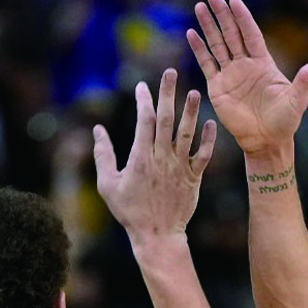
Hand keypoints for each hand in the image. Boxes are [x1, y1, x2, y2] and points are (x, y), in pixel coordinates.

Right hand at [93, 68, 215, 244]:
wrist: (157, 235)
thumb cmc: (130, 211)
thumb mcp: (107, 185)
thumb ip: (103, 155)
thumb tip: (97, 129)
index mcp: (140, 159)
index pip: (143, 121)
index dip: (143, 100)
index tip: (142, 86)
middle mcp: (161, 159)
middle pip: (165, 120)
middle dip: (167, 94)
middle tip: (171, 72)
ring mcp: (179, 168)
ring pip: (186, 134)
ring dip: (190, 111)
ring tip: (194, 92)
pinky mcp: (193, 177)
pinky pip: (203, 155)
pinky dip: (208, 140)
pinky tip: (211, 123)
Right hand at [186, 0, 307, 156]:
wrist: (266, 141)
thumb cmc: (285, 121)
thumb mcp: (297, 98)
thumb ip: (306, 79)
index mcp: (263, 63)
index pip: (250, 34)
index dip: (243, 18)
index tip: (234, 0)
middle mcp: (245, 65)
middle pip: (231, 34)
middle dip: (222, 15)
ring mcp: (230, 75)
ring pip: (217, 45)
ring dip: (208, 27)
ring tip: (199, 8)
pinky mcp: (218, 88)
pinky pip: (207, 64)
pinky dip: (199, 49)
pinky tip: (191, 34)